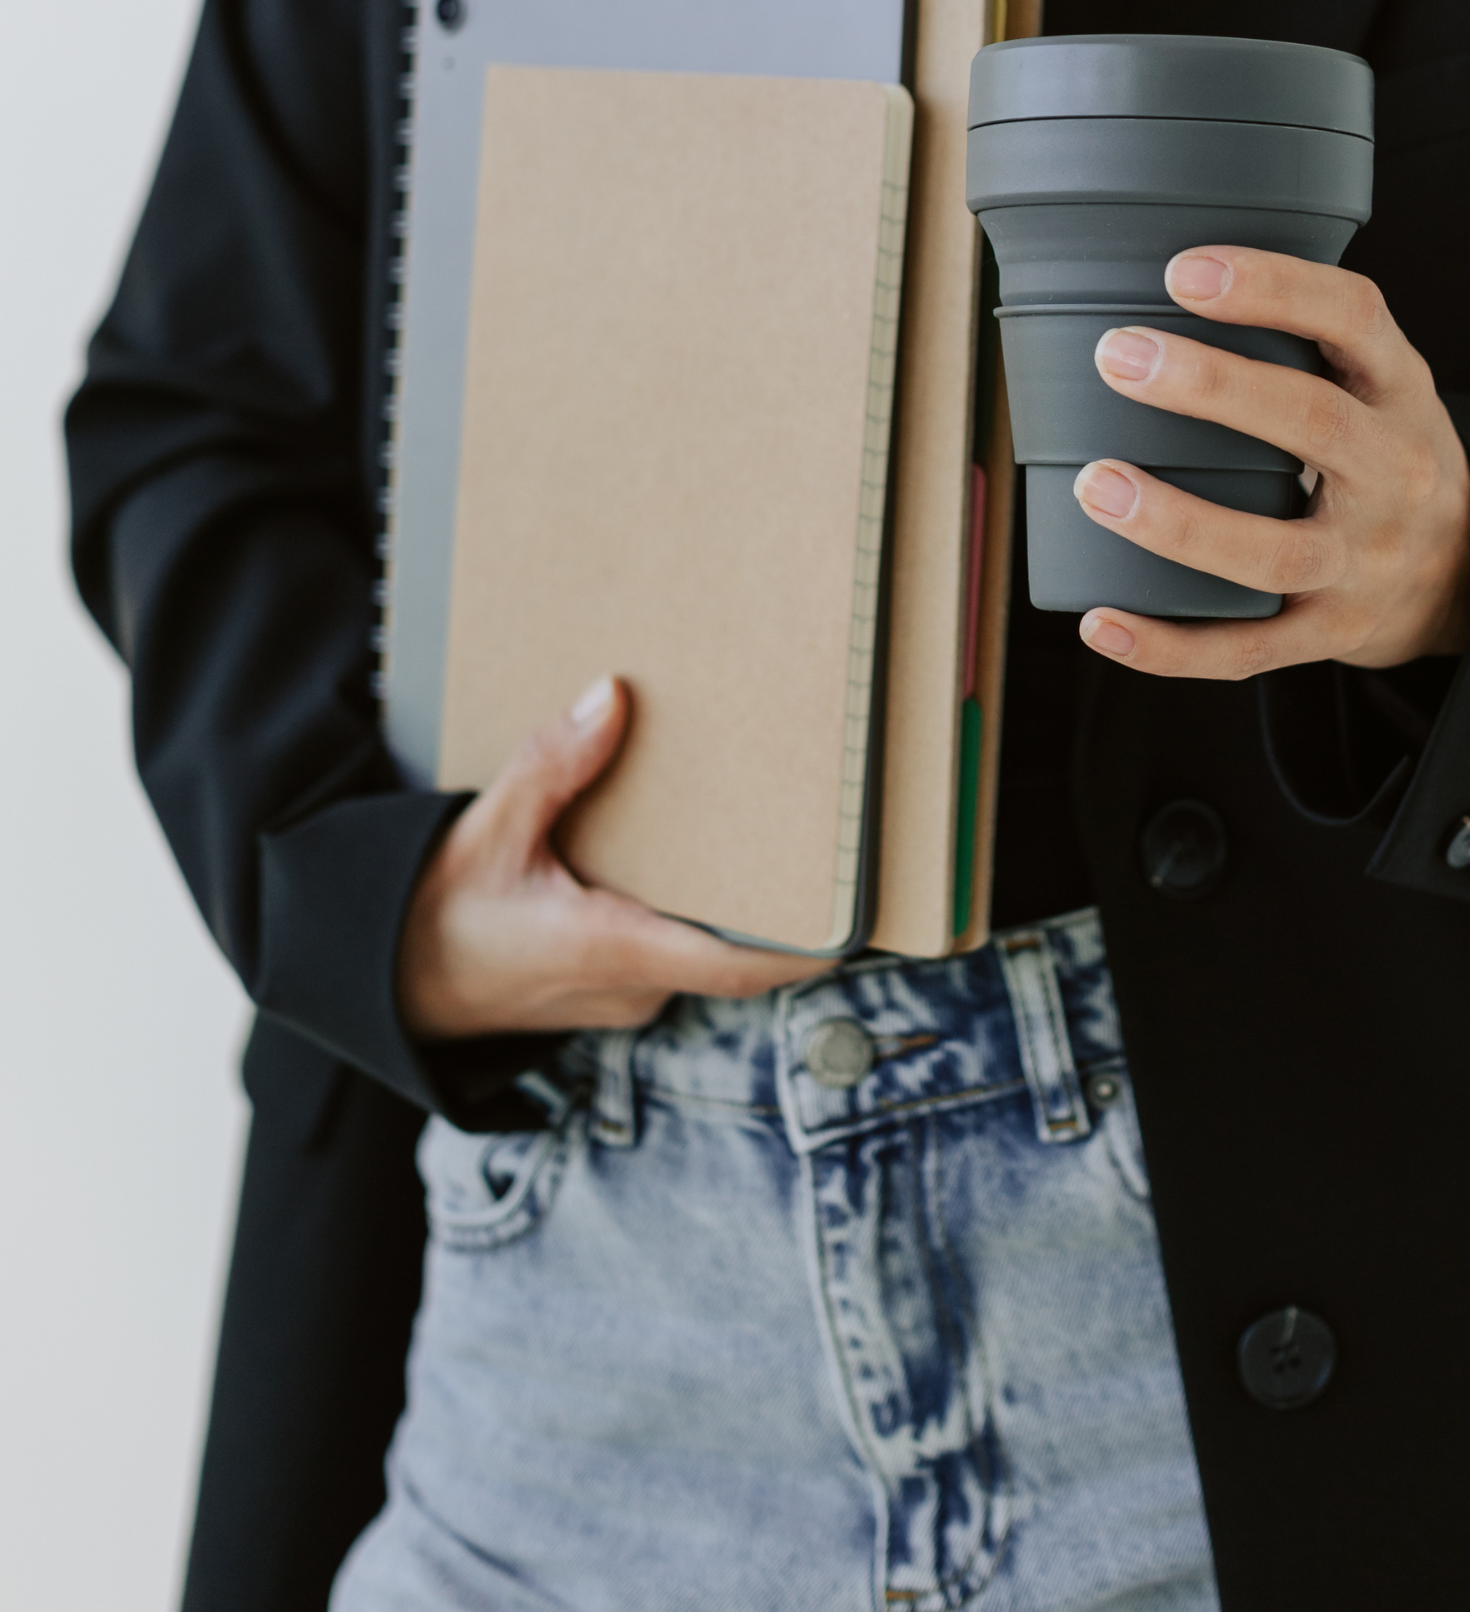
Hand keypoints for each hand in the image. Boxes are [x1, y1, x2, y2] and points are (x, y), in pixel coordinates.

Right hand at [398, 677, 831, 1039]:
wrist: (390, 982)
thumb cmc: (434, 915)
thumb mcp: (485, 832)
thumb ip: (550, 766)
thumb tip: (609, 697)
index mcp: (610, 948)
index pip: (737, 964)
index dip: (807, 946)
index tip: (861, 913)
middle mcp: (634, 982)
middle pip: (736, 944)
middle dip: (783, 894)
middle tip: (829, 826)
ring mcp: (629, 990)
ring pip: (708, 944)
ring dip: (739, 896)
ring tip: (779, 821)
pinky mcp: (620, 982)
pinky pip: (681, 944)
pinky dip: (700, 903)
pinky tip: (706, 847)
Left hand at [1072, 247, 1469, 681]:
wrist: (1464, 570)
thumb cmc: (1376, 446)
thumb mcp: (1370, 376)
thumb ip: (1294, 332)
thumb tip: (1137, 265)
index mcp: (1398, 388)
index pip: (1353, 317)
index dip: (1273, 287)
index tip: (1183, 270)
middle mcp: (1394, 473)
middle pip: (1313, 426)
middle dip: (1211, 388)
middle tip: (1117, 355)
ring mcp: (1364, 562)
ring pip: (1273, 553)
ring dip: (1178, 523)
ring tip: (1093, 482)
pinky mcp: (1331, 633)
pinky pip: (1247, 651)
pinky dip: (1170, 647)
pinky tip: (1101, 622)